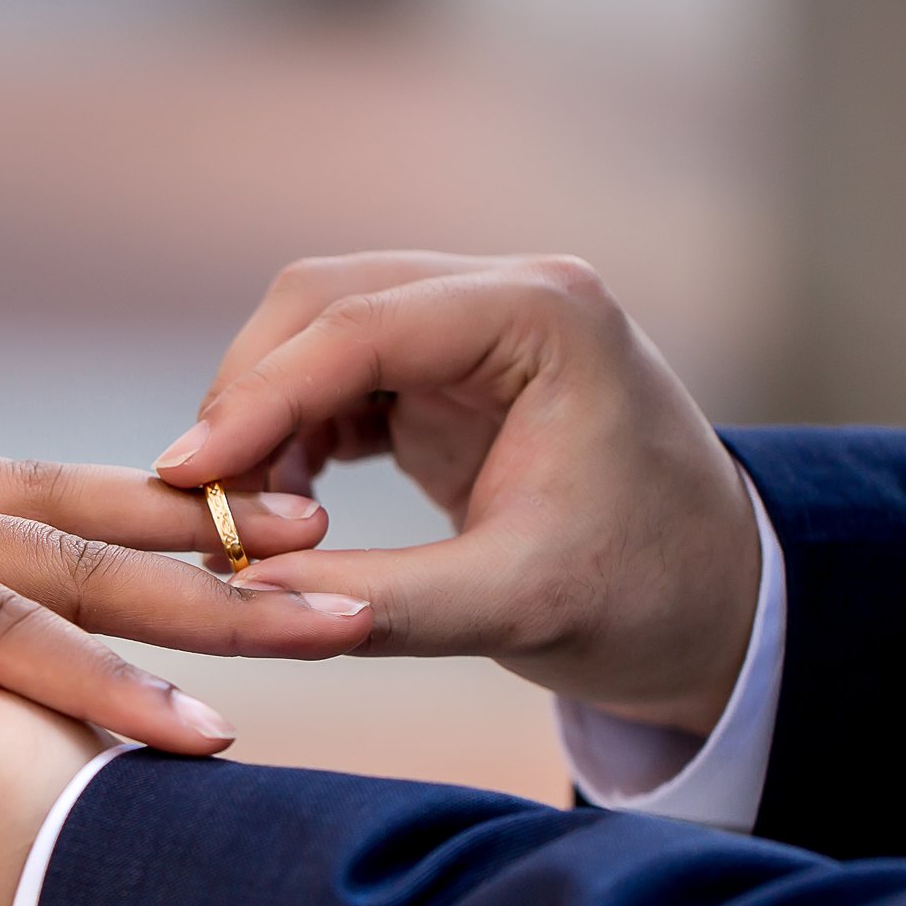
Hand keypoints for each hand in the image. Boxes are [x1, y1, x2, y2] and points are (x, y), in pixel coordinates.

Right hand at [150, 253, 757, 735]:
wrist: (720, 606)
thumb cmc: (647, 598)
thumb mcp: (516, 611)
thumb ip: (379, 603)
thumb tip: (242, 593)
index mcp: (547, 317)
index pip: (364, 324)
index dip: (260, 395)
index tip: (185, 474)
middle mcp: (508, 294)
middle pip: (323, 303)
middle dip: (249, 398)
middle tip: (201, 505)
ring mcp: (475, 326)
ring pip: (316, 332)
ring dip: (262, 417)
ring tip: (239, 518)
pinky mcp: (449, 370)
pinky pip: (335, 376)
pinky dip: (289, 433)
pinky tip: (275, 506)